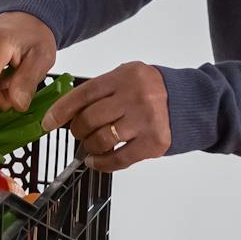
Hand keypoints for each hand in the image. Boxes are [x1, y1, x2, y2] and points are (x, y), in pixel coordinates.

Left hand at [43, 62, 169, 172]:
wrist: (192, 104)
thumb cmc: (155, 92)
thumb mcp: (129, 78)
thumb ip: (103, 90)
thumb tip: (68, 112)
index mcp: (125, 76)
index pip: (83, 94)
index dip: (61, 110)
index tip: (48, 122)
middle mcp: (135, 96)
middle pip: (89, 119)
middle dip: (77, 130)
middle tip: (78, 133)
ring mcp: (146, 120)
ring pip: (101, 140)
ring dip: (89, 147)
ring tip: (90, 147)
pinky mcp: (154, 142)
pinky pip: (118, 159)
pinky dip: (102, 163)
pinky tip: (97, 161)